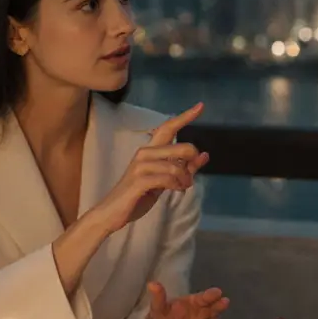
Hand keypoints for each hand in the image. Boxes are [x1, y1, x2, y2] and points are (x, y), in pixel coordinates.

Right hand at [99, 103, 208, 231]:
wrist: (113, 213)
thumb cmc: (138, 195)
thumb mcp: (165, 181)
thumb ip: (184, 168)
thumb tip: (205, 155)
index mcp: (150, 151)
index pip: (168, 127)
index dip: (185, 116)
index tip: (201, 106)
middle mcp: (144, 153)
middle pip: (181, 148)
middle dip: (193, 163)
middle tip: (190, 178)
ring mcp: (140, 166)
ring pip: (176, 167)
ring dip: (185, 180)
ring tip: (182, 188)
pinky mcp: (138, 180)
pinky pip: (167, 179)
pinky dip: (176, 186)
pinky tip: (176, 190)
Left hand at [145, 282, 229, 318]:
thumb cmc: (165, 313)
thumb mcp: (159, 306)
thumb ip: (158, 296)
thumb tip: (152, 284)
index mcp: (196, 301)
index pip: (205, 297)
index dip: (211, 294)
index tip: (218, 293)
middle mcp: (205, 312)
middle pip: (215, 310)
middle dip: (219, 307)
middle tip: (224, 303)